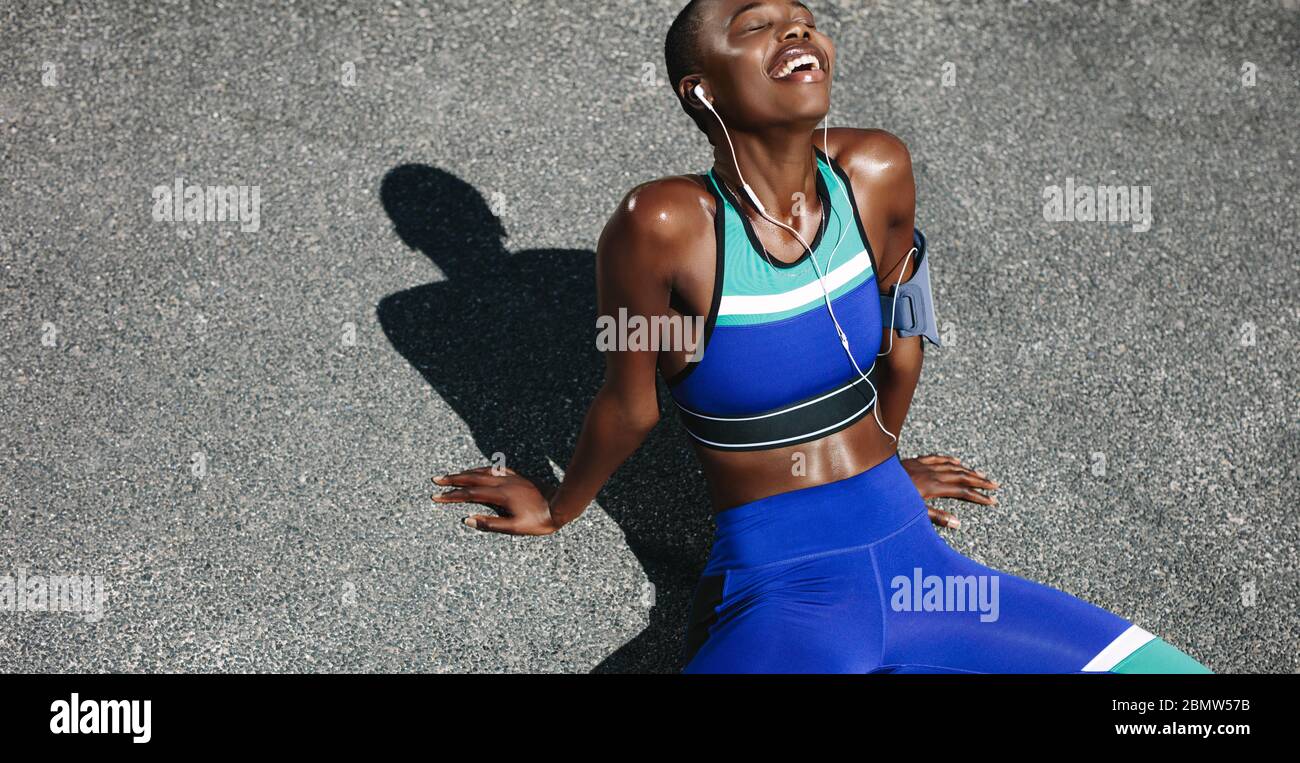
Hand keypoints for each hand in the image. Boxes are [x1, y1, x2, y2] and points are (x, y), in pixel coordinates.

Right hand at [431, 466, 557, 535]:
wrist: (560, 505)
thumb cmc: (539, 521)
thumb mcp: (515, 528)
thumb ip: (490, 524)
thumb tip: (468, 520)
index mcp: (500, 495)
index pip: (470, 494)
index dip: (452, 495)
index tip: (437, 496)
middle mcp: (503, 483)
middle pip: (472, 478)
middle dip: (453, 480)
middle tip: (437, 480)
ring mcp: (511, 478)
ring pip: (483, 471)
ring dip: (466, 472)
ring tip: (453, 475)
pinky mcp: (518, 477)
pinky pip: (496, 469)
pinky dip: (484, 469)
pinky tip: (481, 470)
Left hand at [899, 453, 999, 529]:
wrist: (873, 478)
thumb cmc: (892, 499)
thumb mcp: (913, 511)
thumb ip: (936, 516)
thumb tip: (957, 523)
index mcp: (934, 487)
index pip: (963, 491)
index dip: (978, 496)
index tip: (992, 501)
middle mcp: (933, 474)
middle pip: (963, 476)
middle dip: (980, 482)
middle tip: (995, 486)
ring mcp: (925, 466)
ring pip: (952, 466)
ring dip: (969, 470)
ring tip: (982, 476)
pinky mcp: (916, 461)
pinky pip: (937, 458)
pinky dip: (949, 460)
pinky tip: (957, 461)